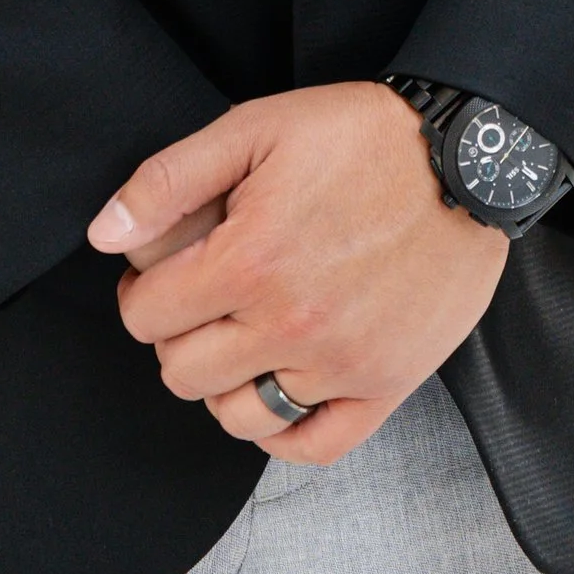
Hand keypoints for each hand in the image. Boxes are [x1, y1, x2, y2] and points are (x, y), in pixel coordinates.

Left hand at [88, 82, 508, 462]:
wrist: (468, 158)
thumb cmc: (362, 137)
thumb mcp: (255, 128)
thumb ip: (168, 181)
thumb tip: (104, 235)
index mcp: (249, 261)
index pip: (147, 317)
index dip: (144, 292)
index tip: (165, 273)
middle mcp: (291, 324)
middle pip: (183, 372)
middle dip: (178, 334)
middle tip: (205, 298)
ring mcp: (341, 362)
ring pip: (238, 415)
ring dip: (225, 381)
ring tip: (243, 336)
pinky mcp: (387, 384)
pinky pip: (312, 446)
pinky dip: (282, 431)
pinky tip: (279, 387)